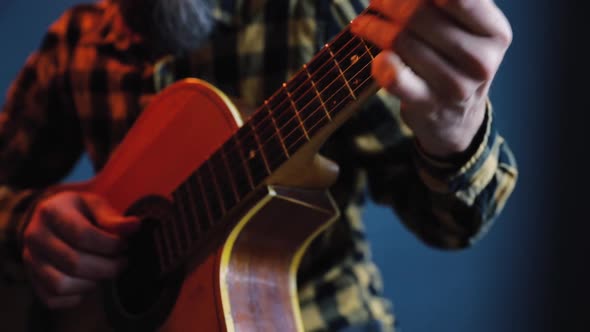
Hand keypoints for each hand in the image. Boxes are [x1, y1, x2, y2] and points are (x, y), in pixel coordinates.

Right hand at [22, 191, 139, 308]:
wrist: (50, 220)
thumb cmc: (79, 212)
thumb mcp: (95, 205)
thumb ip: (113, 218)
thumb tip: (134, 226)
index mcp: (52, 212)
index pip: (82, 235)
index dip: (110, 245)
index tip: (125, 246)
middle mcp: (35, 237)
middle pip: (74, 263)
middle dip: (107, 267)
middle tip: (122, 262)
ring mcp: (30, 260)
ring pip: (61, 285)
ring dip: (92, 282)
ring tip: (105, 271)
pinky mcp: (31, 280)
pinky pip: (53, 299)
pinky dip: (76, 296)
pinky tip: (89, 281)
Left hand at [351, 0, 511, 156]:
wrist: (456, 119)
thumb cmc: (456, 62)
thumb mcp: (471, 32)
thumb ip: (452, 5)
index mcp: (495, 33)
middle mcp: (480, 60)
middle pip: (419, 14)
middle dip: (389, 2)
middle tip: (376, 1)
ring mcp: (455, 86)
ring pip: (401, 41)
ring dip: (373, 28)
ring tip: (364, 23)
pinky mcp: (427, 105)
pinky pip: (394, 77)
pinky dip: (379, 62)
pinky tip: (374, 55)